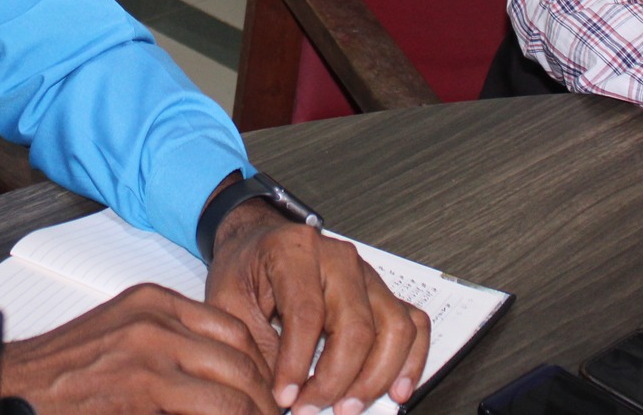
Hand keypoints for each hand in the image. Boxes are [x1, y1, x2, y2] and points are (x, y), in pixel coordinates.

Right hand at [0, 283, 276, 414]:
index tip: (265, 394)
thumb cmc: (58, 373)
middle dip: (262, 400)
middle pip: (239, 361)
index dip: (257, 368)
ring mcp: (147, 356)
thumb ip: (166, 345)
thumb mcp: (119, 337)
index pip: (232, 330)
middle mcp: (153, 321)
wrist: (7, 387)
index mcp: (151, 302)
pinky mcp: (140, 391)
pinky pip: (206, 412)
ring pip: (230, 393)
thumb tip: (217, 378)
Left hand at [205, 200, 430, 414]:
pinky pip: (413, 325)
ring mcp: (367, 274)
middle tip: (310, 408)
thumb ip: (255, 346)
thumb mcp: (229, 303)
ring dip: (374, 377)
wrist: (258, 244)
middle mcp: (339, 258)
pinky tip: (395, 389)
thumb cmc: (245, 270)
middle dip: (336, 380)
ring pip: (394, 328)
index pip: (307, 313)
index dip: (297, 363)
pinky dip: (410, 361)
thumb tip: (282, 396)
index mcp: (296, 251)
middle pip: (356, 326)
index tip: (286, 397)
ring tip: (347, 407)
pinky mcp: (383, 292)